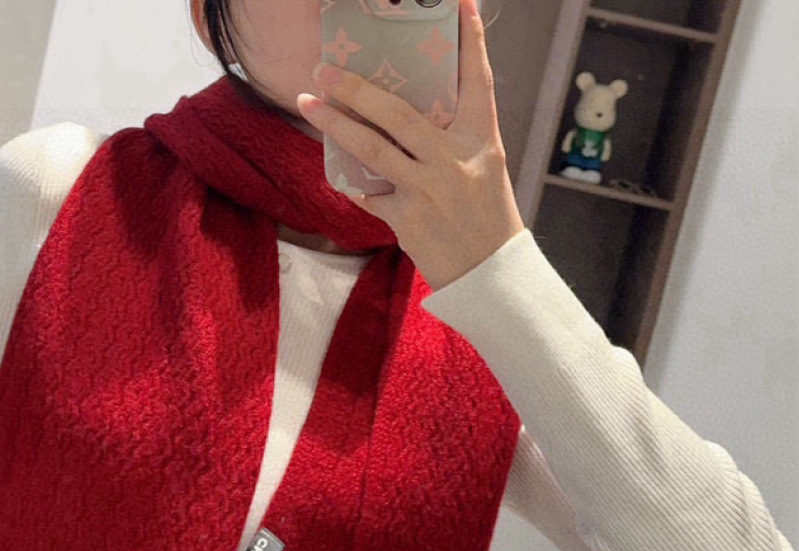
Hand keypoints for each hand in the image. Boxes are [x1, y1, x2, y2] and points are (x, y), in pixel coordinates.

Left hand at [295, 0, 524, 291]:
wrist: (490, 276)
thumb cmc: (486, 217)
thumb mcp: (482, 167)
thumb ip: (452, 137)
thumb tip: (405, 108)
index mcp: (481, 140)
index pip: (476, 80)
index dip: (469, 39)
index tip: (458, 2)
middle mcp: (455, 160)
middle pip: (397, 113)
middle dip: (356, 87)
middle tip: (325, 68)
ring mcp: (430, 190)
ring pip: (372, 148)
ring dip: (334, 123)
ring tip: (308, 103)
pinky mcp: (408, 220)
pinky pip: (369, 192)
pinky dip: (354, 182)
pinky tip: (342, 173)